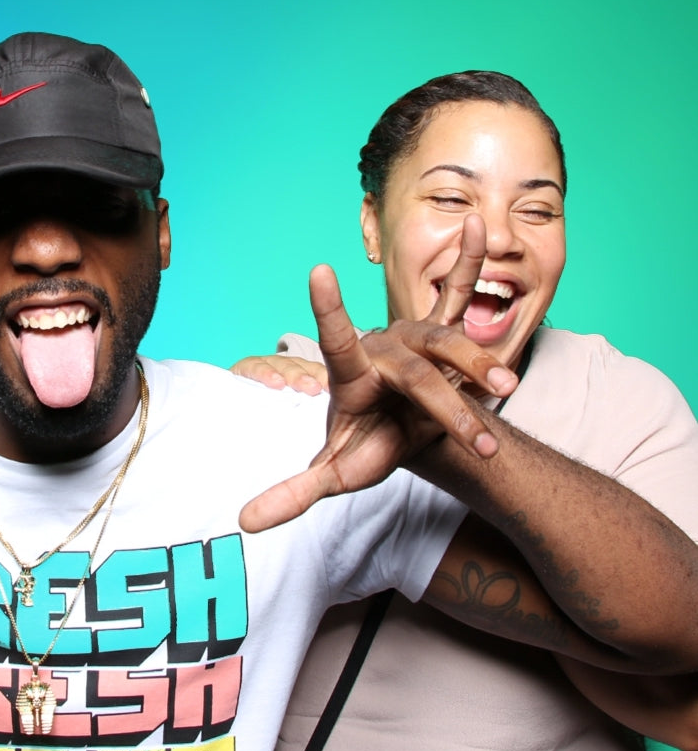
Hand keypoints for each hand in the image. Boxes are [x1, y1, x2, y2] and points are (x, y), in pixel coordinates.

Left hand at [239, 216, 516, 531]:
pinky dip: (468, 262)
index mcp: (351, 375)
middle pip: (419, 373)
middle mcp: (382, 349)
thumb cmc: (366, 444)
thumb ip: (292, 494)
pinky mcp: (442, 333)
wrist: (401, 428)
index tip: (318, 271)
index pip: (336, 341)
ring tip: (509, 390)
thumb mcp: (333, 473)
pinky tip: (480, 226)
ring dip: (481, 365)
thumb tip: (242, 524)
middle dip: (451, 410)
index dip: (329, 310)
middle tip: (484, 443)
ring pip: (450, 340)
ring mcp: (413, 337)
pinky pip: (457, 294)